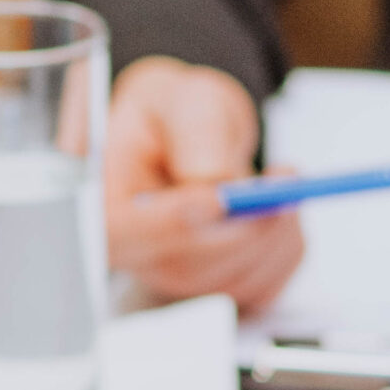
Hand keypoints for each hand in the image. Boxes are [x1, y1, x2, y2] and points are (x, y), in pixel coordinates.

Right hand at [105, 56, 302, 310]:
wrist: (193, 136)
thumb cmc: (178, 116)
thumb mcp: (186, 100)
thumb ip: (195, 131)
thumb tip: (212, 180)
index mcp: (104, 197)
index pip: (115, 233)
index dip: (165, 226)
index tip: (217, 198)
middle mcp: (134, 250)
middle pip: (182, 269)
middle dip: (244, 228)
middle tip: (283, 180)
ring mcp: (172, 277)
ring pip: (228, 283)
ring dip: (273, 234)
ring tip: (281, 180)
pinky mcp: (214, 289)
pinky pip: (261, 288)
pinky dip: (285, 248)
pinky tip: (279, 212)